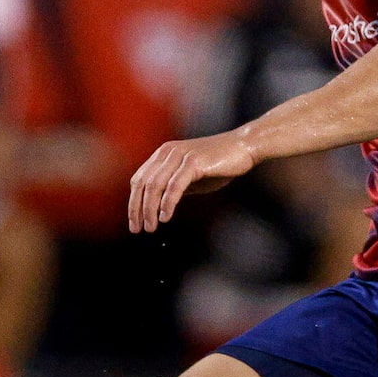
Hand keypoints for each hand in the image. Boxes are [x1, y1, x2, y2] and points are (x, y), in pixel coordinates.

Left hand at [127, 130, 256, 234]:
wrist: (244, 147)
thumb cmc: (218, 164)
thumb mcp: (190, 177)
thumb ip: (172, 187)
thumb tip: (157, 207)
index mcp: (163, 154)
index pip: (139, 180)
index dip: (133, 202)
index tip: (134, 222)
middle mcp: (167, 152)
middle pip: (143, 184)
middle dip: (137, 209)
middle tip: (138, 229)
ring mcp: (180, 155)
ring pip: (156, 185)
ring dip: (150, 209)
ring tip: (151, 227)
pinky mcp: (193, 161)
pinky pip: (175, 185)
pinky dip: (168, 203)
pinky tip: (165, 217)